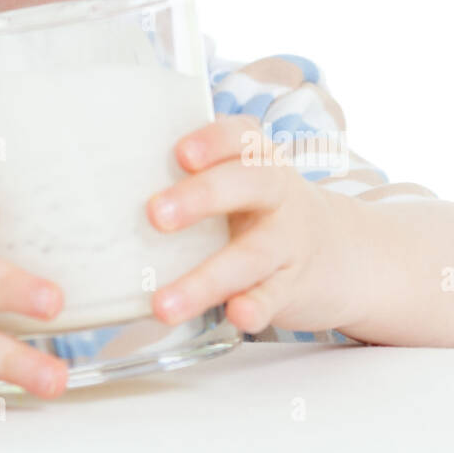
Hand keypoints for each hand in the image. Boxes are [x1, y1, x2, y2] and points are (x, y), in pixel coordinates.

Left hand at [145, 114, 363, 334]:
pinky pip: (274, 297)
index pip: (240, 137)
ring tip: (163, 303)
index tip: (181, 154)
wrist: (345, 254)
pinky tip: (236, 315)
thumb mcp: (243, 179)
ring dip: (205, 279)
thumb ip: (195, 175)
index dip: (212, 141)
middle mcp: (276, 194)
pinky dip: (256, 307)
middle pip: (246, 185)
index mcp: (257, 159)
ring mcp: (287, 242)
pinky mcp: (292, 286)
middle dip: (200, 198)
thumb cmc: (265, 209)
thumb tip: (108, 183)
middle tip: (154, 215)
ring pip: (251, 256)